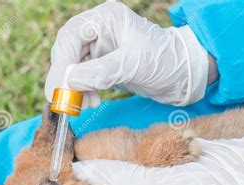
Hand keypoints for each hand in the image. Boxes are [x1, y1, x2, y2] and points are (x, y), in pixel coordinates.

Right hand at [44, 2, 208, 107]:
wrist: (183, 76)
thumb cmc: (165, 61)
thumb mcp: (134, 64)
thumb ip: (101, 72)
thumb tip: (70, 82)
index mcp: (106, 18)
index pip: (71, 36)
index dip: (62, 62)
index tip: (60, 87)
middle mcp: (100, 30)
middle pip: (68, 52)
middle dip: (65, 78)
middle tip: (65, 102)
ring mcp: (101, 48)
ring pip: (73, 67)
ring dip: (74, 88)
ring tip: (84, 106)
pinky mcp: (104, 65)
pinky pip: (83, 78)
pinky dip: (83, 92)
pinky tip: (91, 102)